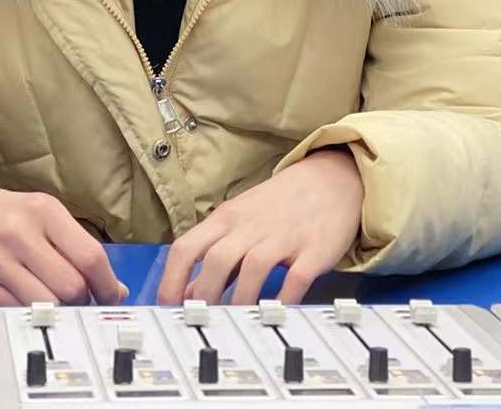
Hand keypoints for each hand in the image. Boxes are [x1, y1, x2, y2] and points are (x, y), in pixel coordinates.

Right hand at [0, 178, 128, 305]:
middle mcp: (19, 232)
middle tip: (79, 300)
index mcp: (44, 211)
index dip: (106, 284)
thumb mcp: (42, 215)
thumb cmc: (3, 216)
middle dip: (81, 300)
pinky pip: (15, 312)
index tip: (111, 295)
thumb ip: (77, 247)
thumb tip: (114, 288)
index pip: (90, 256)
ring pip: (45, 304)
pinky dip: (28, 314)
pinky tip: (27, 303)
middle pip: (70, 286)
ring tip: (53, 303)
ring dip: (56, 311)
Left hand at [158, 146, 362, 305]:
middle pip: (217, 260)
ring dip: (240, 299)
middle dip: (204, 296)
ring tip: (234, 322)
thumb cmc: (280, 203)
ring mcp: (283, 236)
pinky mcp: (314, 248)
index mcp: (227, 218)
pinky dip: (285, 297)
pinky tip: (276, 312)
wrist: (333, 177)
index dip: (171, 281)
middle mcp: (251, 225)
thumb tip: (187, 293)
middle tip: (201, 321)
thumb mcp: (239, 221)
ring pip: (254, 267)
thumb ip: (213, 256)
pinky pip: (296, 277)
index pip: (186, 247)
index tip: (167, 307)